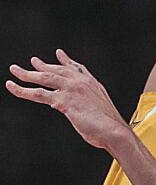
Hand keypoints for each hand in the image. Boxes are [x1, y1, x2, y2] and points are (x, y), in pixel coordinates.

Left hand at [6, 49, 129, 151]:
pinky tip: (14, 87)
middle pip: (57, 70)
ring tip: (15, 70)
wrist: (113, 129)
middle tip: (31, 61)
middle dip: (42, 65)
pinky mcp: (64, 100)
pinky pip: (39, 94)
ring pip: (45, 78)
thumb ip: (91, 103)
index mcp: (92, 83)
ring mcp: (72, 89)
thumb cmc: (109, 125)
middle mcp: (81, 82)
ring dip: (27, 74)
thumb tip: (83, 107)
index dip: (66, 61)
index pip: (76, 68)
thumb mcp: (101, 109)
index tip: (59, 54)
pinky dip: (23, 90)